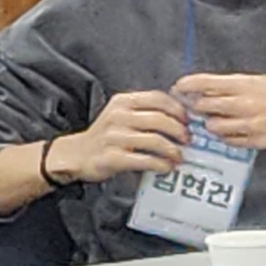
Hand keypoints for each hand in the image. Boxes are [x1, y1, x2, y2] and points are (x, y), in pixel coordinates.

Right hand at [61, 88, 189, 180]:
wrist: (77, 154)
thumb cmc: (105, 135)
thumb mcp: (121, 114)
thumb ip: (145, 111)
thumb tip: (180, 117)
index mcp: (123, 102)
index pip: (158, 98)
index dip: (178, 109)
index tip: (188, 119)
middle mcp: (118, 116)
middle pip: (160, 119)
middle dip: (179, 131)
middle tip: (187, 140)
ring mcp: (114, 137)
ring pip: (155, 140)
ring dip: (172, 150)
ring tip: (179, 156)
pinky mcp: (112, 157)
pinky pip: (144, 160)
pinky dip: (160, 164)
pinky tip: (166, 167)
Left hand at [178, 72, 265, 153]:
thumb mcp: (258, 80)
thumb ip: (232, 84)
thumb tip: (205, 86)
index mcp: (244, 84)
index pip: (205, 83)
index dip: (187, 85)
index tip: (178, 88)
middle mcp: (244, 103)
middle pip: (203, 106)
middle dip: (195, 107)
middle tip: (194, 107)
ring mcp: (249, 123)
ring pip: (213, 126)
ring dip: (210, 124)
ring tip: (218, 120)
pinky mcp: (254, 139)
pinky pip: (229, 141)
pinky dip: (226, 136)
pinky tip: (232, 130)